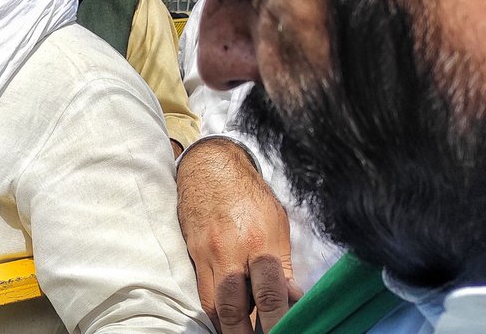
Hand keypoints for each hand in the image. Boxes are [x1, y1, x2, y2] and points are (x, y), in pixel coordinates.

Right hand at [177, 136, 302, 332]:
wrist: (210, 168)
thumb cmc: (248, 195)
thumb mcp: (277, 224)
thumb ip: (283, 263)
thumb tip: (294, 297)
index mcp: (259, 243)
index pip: (270, 294)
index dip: (276, 322)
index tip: (284, 333)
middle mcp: (229, 252)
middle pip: (233, 308)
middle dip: (244, 332)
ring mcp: (205, 254)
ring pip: (212, 304)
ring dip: (226, 323)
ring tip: (238, 332)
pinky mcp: (191, 254)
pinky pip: (200, 289)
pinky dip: (213, 306)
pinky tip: (223, 314)